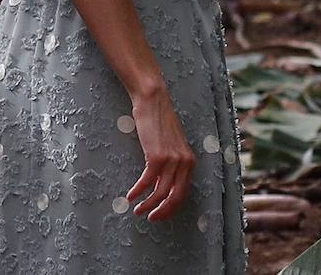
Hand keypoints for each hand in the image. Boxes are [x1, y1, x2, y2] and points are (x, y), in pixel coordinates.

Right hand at [126, 85, 195, 221]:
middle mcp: (185, 162)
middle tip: (149, 218)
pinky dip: (138, 191)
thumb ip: (170, 166)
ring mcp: (172, 160)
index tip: (159, 215)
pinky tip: (130, 196)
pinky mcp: (157, 156)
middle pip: (176, 197)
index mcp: (190, 161)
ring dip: (147, 204)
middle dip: (162, 211)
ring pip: (160, 192)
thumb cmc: (159, 124)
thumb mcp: (170, 147)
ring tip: (137, 210)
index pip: (184, 193)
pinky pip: (147, 181)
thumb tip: (160, 188)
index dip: (171, 208)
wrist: (154, 102)